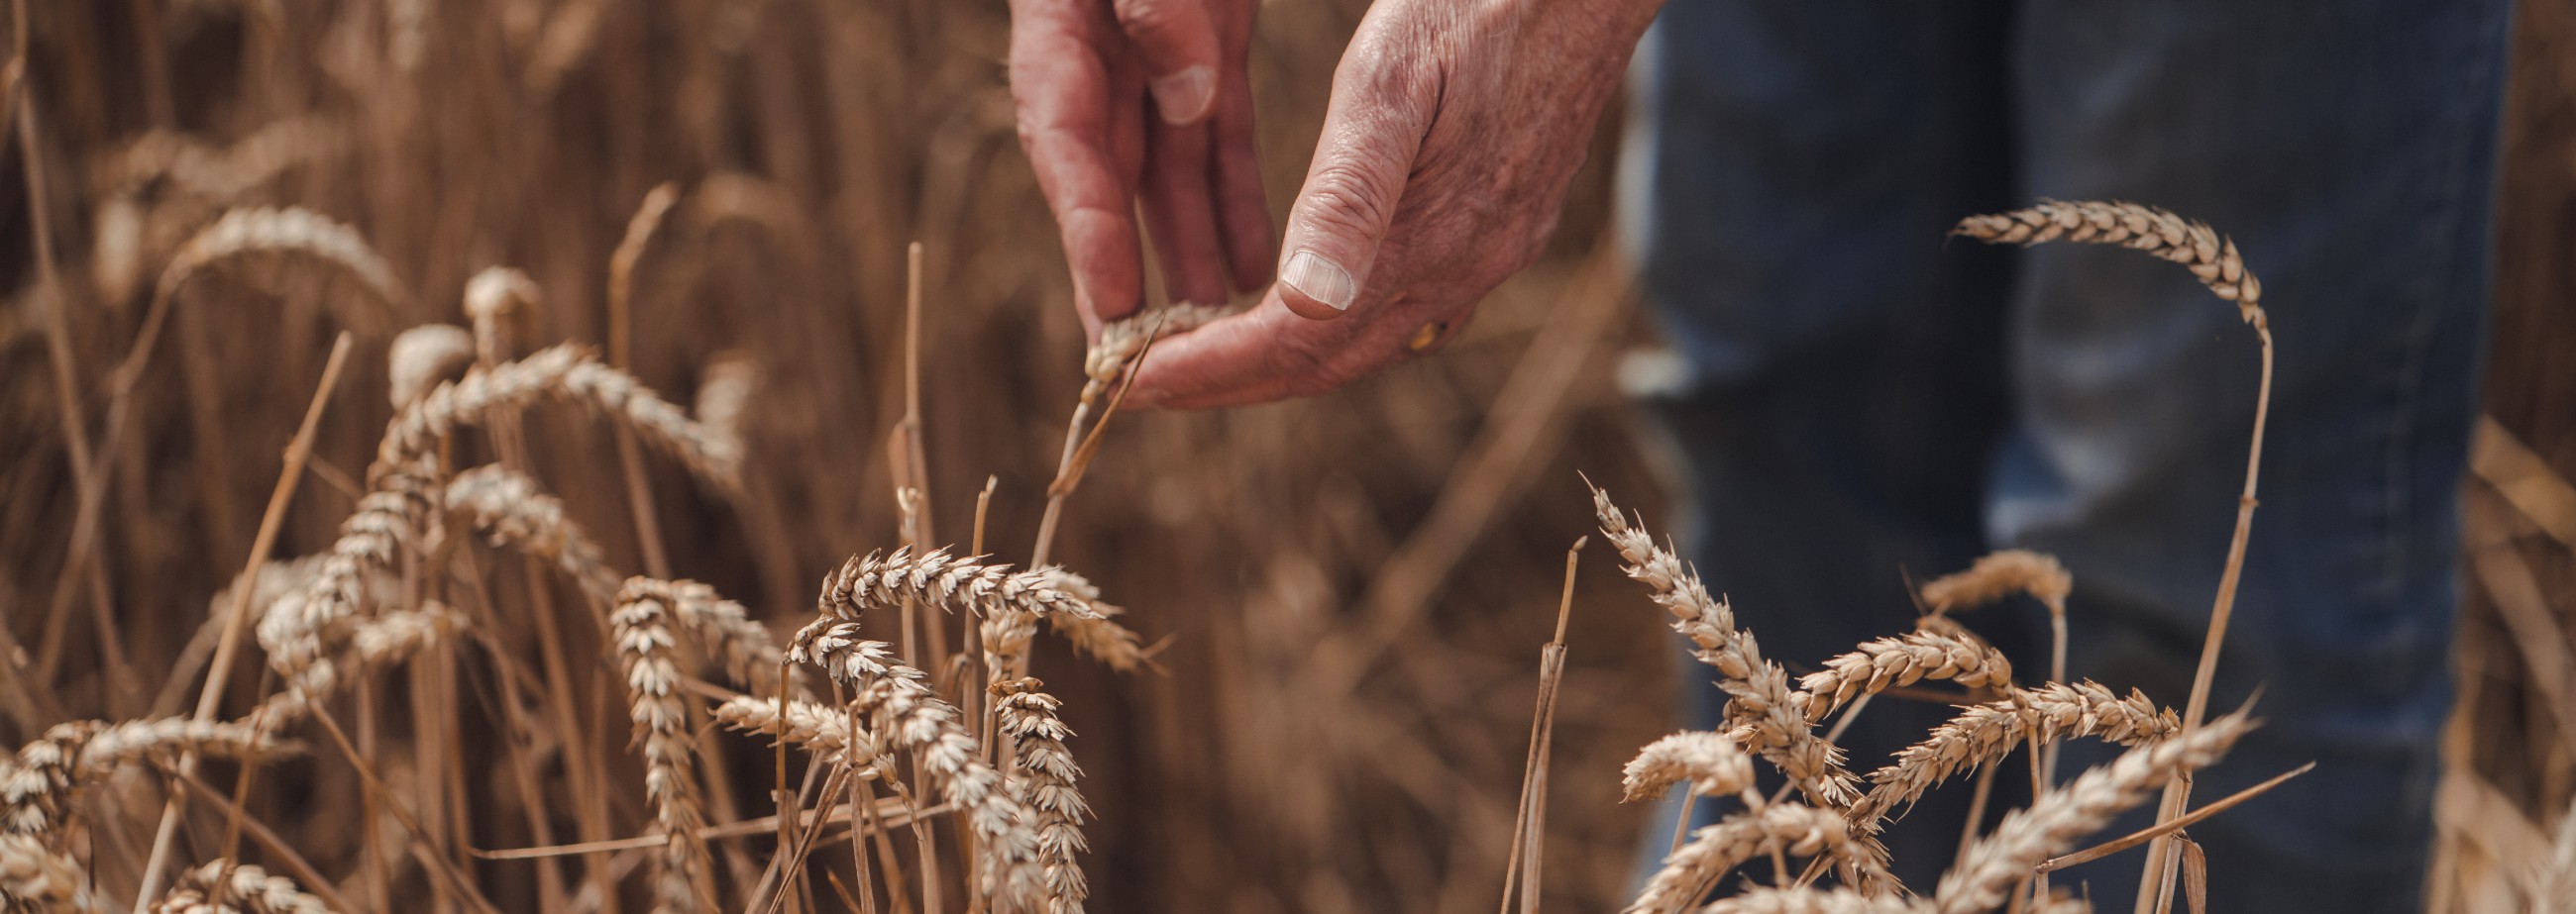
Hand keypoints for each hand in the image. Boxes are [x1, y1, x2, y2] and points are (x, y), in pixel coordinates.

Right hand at [1009, 0, 1273, 337]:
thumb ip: (1153, 7)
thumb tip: (1189, 101)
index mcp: (1060, 32)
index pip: (1067, 144)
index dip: (1088, 227)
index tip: (1115, 301)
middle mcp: (1099, 63)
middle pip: (1108, 184)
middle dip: (1121, 275)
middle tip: (1137, 361)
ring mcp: (1153, 64)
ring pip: (1171, 177)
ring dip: (1188, 254)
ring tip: (1210, 334)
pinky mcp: (1211, 50)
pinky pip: (1224, 140)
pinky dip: (1237, 202)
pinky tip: (1250, 268)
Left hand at [1126, 0, 1662, 408]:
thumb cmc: (1478, 4)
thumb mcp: (1390, 78)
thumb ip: (1348, 194)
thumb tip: (1301, 305)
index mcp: (1426, 236)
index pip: (1296, 342)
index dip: (1208, 371)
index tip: (1129, 381)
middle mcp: (1464, 263)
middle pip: (1331, 364)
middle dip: (1230, 384)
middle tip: (1141, 384)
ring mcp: (1494, 251)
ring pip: (1371, 344)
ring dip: (1285, 361)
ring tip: (1207, 356)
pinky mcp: (1508, 227)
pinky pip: (1412, 308)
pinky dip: (1340, 325)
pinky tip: (1311, 307)